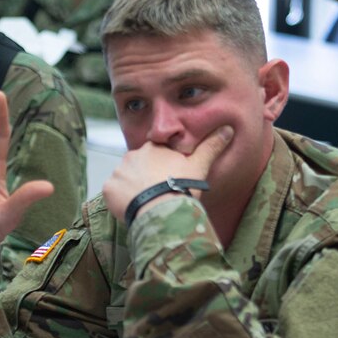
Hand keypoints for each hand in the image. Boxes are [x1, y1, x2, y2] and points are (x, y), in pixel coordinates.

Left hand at [103, 125, 233, 224]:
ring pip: (126, 179)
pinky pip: (113, 193)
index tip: (169, 181)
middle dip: (146, 178)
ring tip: (147, 204)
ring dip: (133, 188)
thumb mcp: (200, 166)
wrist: (161, 209)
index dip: (163, 169)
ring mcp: (119, 171)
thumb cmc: (182, 187)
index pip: (156, 155)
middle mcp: (133, 154)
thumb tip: (228, 128)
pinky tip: (133, 209)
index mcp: (154, 148)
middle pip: (139, 166)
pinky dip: (121, 200)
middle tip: (158, 195)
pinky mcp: (108, 188)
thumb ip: (212, 146)